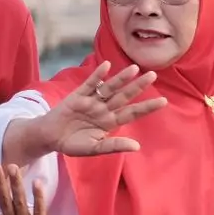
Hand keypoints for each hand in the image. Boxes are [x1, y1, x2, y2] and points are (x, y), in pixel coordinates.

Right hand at [27, 62, 165, 157]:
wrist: (50, 137)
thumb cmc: (72, 144)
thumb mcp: (94, 148)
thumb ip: (114, 146)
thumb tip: (137, 146)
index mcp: (110, 122)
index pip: (132, 112)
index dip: (147, 107)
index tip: (163, 101)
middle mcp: (103, 109)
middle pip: (124, 96)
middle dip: (138, 86)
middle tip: (153, 75)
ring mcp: (91, 100)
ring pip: (109, 87)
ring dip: (121, 78)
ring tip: (134, 68)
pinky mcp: (77, 95)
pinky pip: (90, 84)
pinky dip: (98, 75)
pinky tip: (106, 65)